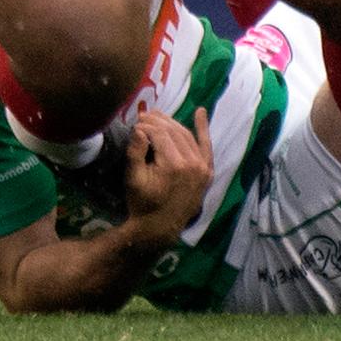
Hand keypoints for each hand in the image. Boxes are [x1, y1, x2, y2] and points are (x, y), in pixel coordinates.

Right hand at [124, 109, 212, 243]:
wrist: (160, 228)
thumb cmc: (142, 203)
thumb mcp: (133, 178)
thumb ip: (135, 151)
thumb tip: (139, 129)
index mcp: (174, 164)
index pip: (159, 133)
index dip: (145, 125)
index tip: (134, 124)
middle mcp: (192, 163)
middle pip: (173, 131)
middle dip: (156, 121)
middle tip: (142, 116)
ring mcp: (202, 168)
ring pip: (186, 135)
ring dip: (172, 123)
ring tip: (157, 116)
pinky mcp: (206, 172)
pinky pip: (206, 146)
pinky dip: (203, 129)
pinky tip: (200, 112)